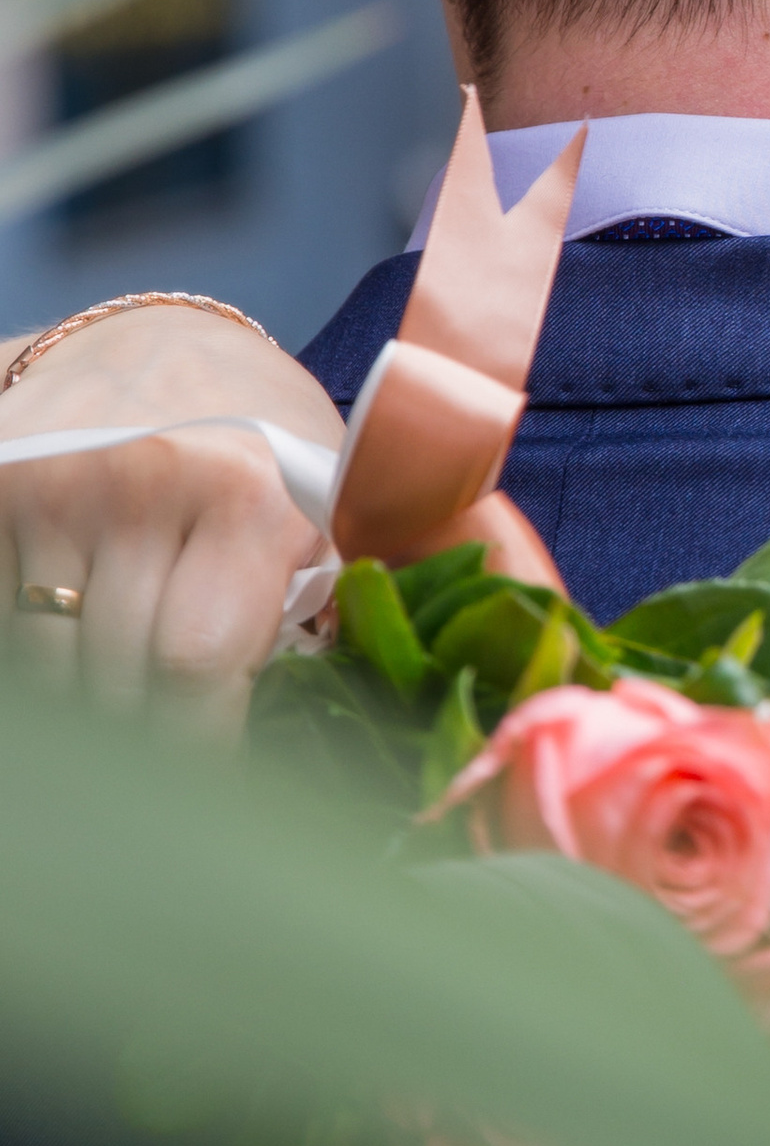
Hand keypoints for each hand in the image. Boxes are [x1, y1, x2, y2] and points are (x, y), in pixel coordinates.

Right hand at [0, 307, 342, 726]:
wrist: (151, 348)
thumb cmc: (254, 441)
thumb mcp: (322, 501)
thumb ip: (338, 597)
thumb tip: (358, 698)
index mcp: (243, 497)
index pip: (198, 668)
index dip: (197, 751)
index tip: (209, 797)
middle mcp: (141, 487)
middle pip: (116, 683)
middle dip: (141, 742)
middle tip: (163, 764)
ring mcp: (53, 489)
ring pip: (47, 670)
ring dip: (81, 712)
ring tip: (120, 704)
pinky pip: (3, 623)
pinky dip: (34, 661)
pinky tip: (72, 648)